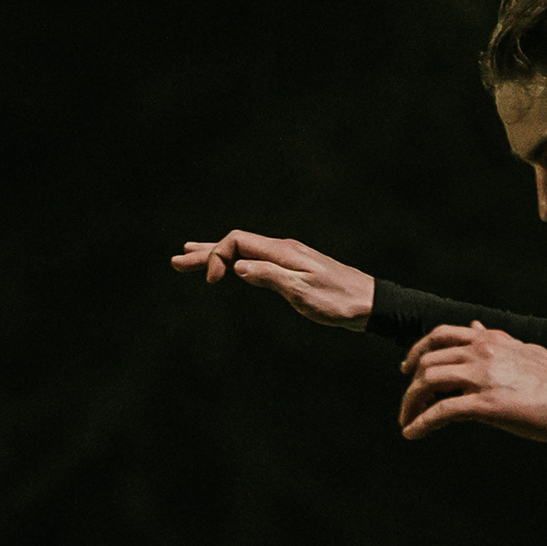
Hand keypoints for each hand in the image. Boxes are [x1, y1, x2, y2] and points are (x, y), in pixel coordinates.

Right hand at [170, 231, 374, 328]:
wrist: (370, 304)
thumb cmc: (339, 301)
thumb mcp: (303, 293)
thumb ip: (270, 277)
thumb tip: (238, 266)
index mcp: (282, 251)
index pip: (237, 241)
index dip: (216, 257)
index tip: (211, 283)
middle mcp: (282, 249)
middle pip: (236, 244)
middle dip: (205, 253)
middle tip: (175, 262)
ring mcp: (287, 258)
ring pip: (245, 251)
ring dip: (216, 256)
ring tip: (190, 256)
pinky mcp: (293, 269)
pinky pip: (257, 260)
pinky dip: (236, 262)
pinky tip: (231, 267)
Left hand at [398, 322, 546, 444]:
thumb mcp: (524, 349)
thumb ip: (497, 338)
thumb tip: (476, 327)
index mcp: (489, 340)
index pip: (439, 335)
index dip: (417, 351)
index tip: (407, 368)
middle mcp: (481, 352)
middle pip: (428, 361)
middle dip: (411, 384)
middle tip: (408, 403)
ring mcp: (482, 378)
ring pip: (428, 382)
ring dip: (411, 404)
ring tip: (407, 420)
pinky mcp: (486, 404)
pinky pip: (441, 411)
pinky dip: (421, 423)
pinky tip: (412, 434)